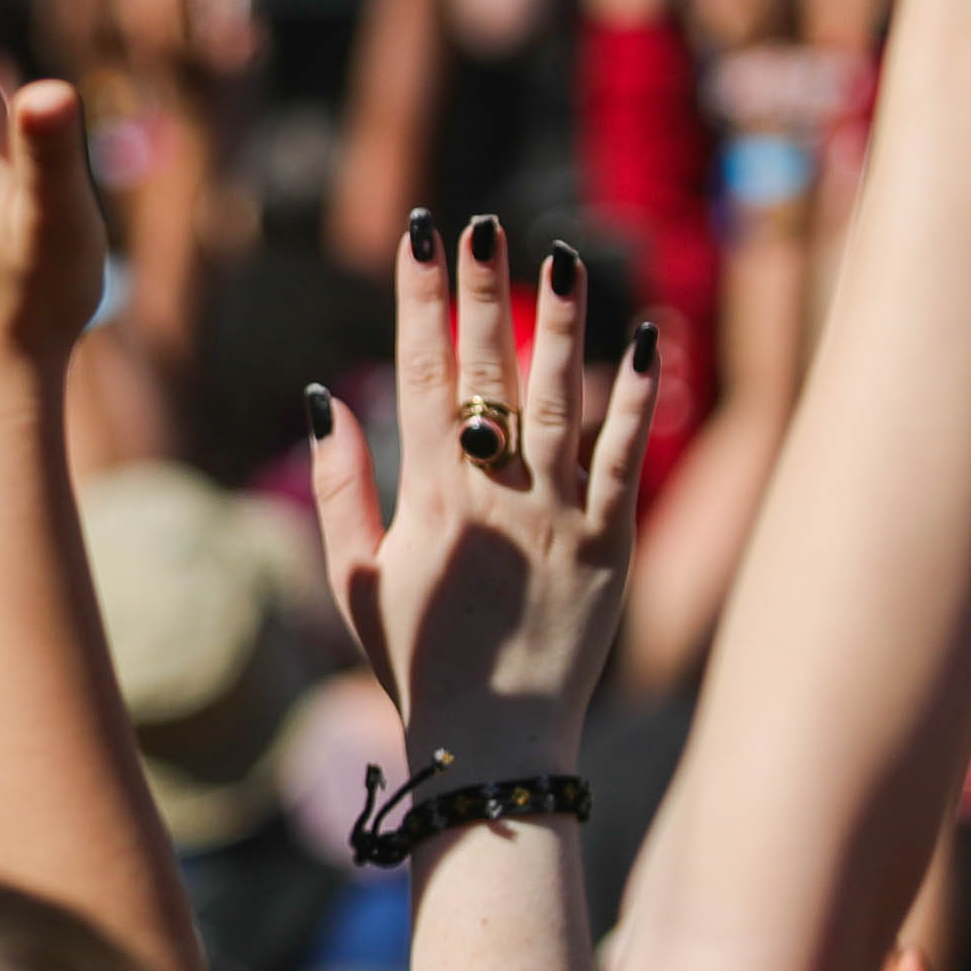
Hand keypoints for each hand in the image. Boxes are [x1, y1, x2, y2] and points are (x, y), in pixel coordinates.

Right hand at [307, 206, 647, 768]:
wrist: (496, 745)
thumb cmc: (415, 663)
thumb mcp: (353, 577)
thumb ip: (335, 486)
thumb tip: (321, 397)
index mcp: (431, 499)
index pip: (421, 372)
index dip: (421, 298)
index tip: (423, 236)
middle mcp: (497, 495)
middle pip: (489, 370)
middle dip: (484, 291)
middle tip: (484, 224)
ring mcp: (561, 516)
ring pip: (563, 399)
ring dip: (561, 324)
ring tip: (560, 258)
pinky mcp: (613, 543)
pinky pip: (627, 455)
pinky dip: (638, 396)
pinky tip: (649, 340)